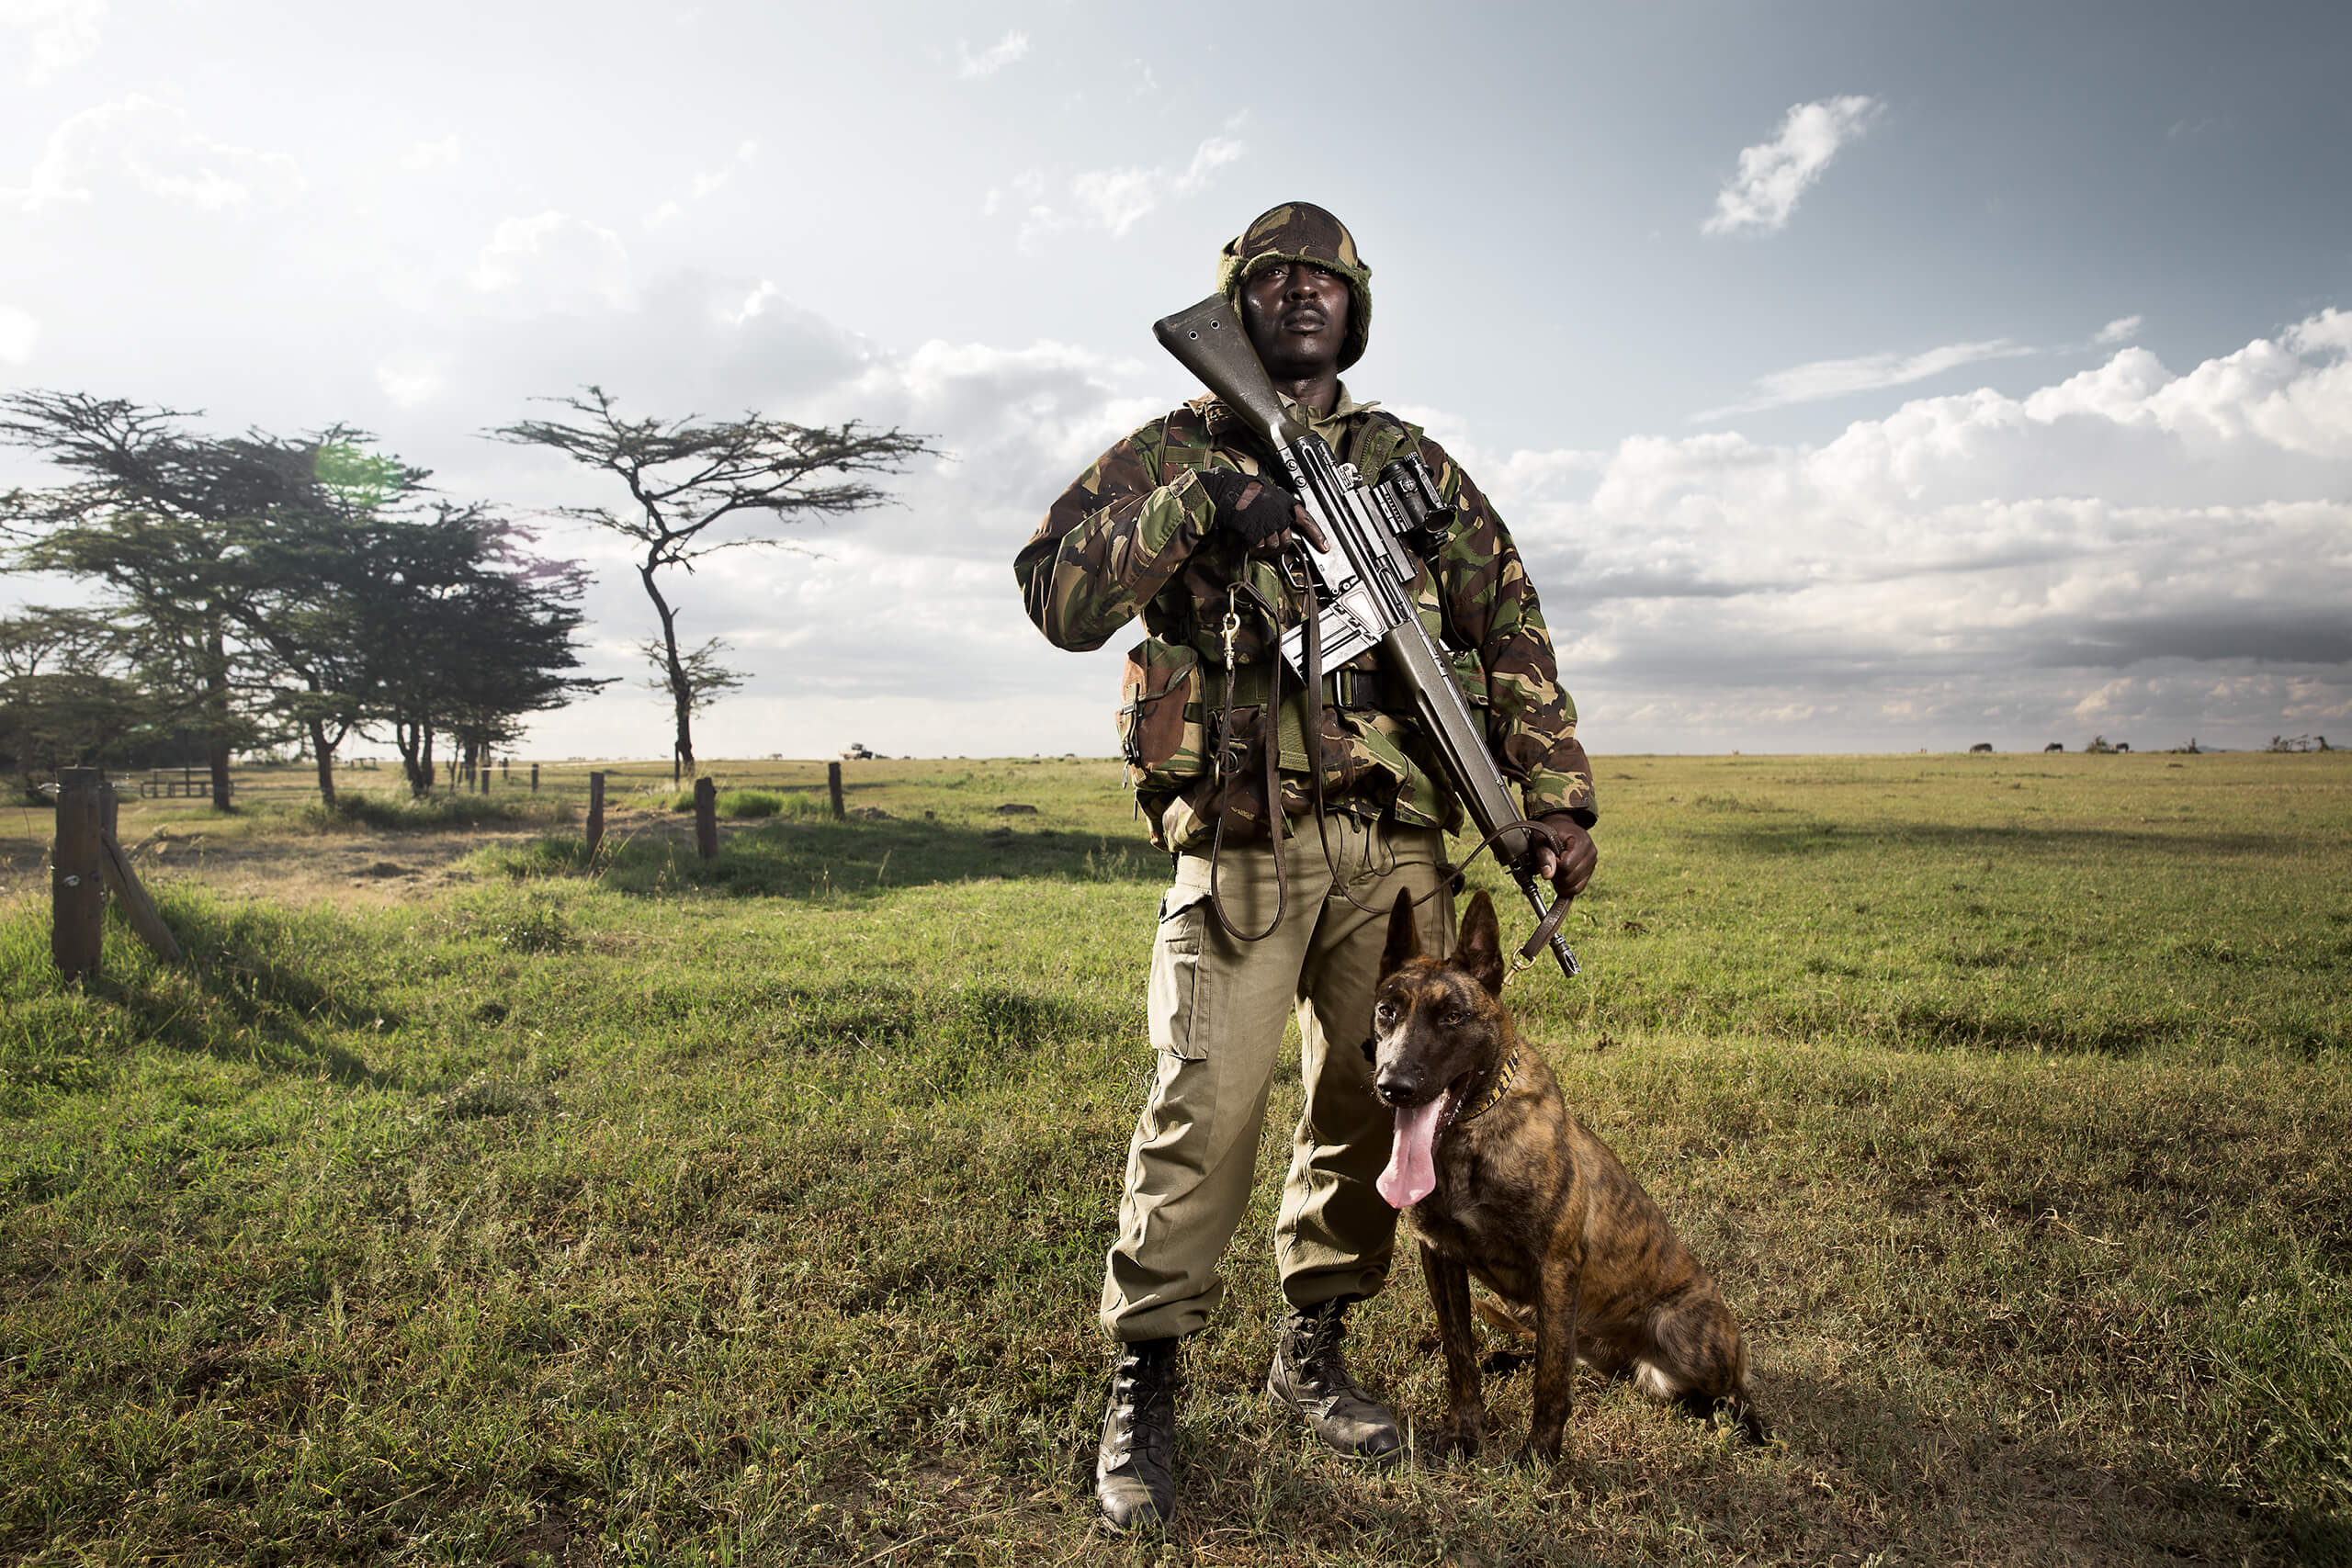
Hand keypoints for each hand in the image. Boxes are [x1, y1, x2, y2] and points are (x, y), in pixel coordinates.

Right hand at [1194, 469, 1329, 552]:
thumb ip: (1281, 508)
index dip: (1317, 535)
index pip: (1307, 521)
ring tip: (1256, 538)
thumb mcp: (1270, 494)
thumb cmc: (1246, 490)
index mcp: (1286, 502)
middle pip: (1287, 541)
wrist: (1227, 490)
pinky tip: (1249, 537)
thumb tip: (1286, 525)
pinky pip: (1259, 546)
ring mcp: (1269, 524)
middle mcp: (1280, 514)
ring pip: (1274, 546)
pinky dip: (1254, 546)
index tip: (1325, 547)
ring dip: (1265, 547)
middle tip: (1270, 543)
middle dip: (1279, 546)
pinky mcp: (1256, 532)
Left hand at [1531, 814, 1595, 899]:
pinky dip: (1566, 889)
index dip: (1553, 864)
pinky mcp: (1589, 872)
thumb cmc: (1552, 830)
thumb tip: (1547, 875)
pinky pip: (1578, 888)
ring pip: (1575, 888)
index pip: (1566, 866)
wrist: (1562, 827)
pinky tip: (1559, 881)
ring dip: (1560, 884)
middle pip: (1570, 879)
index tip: (1550, 855)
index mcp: (1581, 842)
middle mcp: (1591, 853)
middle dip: (1556, 876)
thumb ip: (1544, 855)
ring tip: (1555, 870)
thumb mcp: (1543, 838)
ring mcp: (1592, 864)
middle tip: (1551, 864)